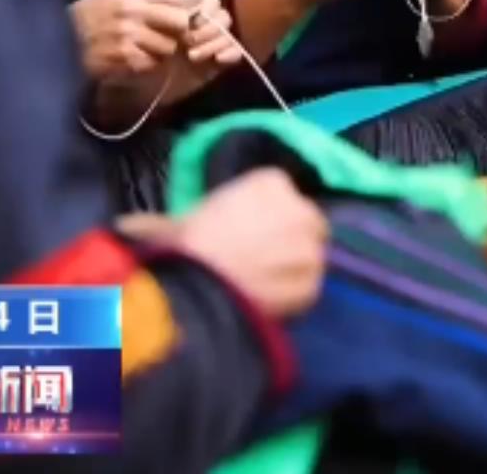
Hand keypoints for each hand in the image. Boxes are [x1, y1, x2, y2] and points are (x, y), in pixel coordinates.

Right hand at [71, 0, 238, 79]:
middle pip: (179, 21)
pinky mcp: (124, 58)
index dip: (177, 9)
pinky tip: (130, 61)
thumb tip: (178, 3)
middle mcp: (131, 10)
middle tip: (164, 38)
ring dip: (160, 52)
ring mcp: (128, 35)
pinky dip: (145, 66)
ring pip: (168, 47)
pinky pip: (151, 64)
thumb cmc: (86, 18)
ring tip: (142, 51)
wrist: (54, 43)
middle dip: (176, 32)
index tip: (170, 19)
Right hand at [174, 168, 329, 318]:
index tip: (251, 233)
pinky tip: (266, 304)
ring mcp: (310, 248)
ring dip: (292, 271)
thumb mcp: (189, 215)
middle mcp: (300, 209)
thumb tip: (175, 224)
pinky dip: (291, 299)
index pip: (286, 198)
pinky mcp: (311, 284)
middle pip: (308, 225)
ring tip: (262, 286)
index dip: (271, 218)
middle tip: (263, 259)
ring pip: (310, 259)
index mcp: (272, 182)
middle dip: (291, 240)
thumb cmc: (184, 244)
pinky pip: (307, 290)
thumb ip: (210, 214)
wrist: (192, 284)